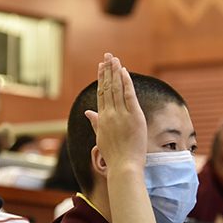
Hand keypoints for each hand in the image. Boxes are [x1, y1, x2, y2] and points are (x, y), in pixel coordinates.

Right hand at [84, 54, 146, 171]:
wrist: (123, 166)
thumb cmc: (114, 156)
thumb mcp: (101, 138)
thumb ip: (95, 122)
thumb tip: (87, 112)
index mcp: (101, 119)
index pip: (101, 94)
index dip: (101, 79)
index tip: (101, 67)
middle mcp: (109, 114)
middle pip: (107, 87)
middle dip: (107, 70)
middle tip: (107, 56)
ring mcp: (121, 114)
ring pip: (117, 88)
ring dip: (115, 72)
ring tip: (114, 58)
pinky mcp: (134, 116)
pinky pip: (129, 95)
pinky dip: (126, 82)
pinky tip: (124, 71)